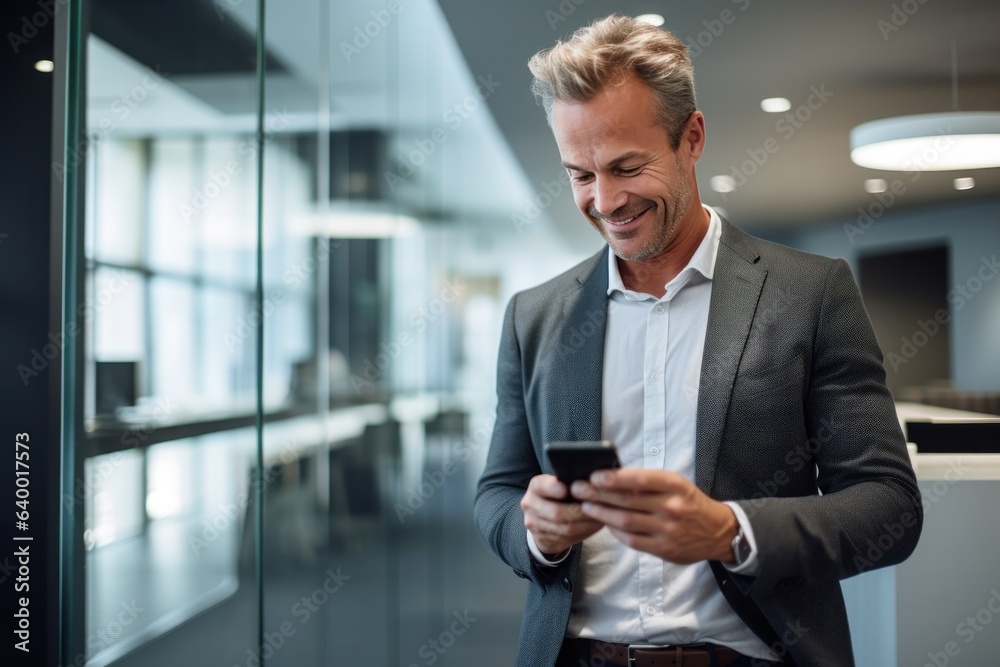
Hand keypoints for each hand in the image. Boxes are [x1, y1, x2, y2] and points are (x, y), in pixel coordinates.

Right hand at [521, 474, 603, 555]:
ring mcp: (534, 524)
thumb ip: (570, 482)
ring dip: (586, 524)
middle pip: (556, 512)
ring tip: (601, 518)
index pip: (541, 486)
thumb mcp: (559, 483)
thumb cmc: (558, 495)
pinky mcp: (541, 539)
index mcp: (536, 486)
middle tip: (599, 508)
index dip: (552, 488)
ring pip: (564, 528)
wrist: (543, 518)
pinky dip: (584, 532)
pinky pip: (566, 538)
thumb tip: (593, 484)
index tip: (565, 489)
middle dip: (581, 512)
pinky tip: (594, 526)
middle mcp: (530, 504)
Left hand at [572, 469, 737, 563]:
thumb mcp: (676, 484)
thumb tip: (611, 476)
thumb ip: (648, 481)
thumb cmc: (690, 502)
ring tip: (586, 506)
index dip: (614, 477)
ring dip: (602, 513)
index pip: (640, 479)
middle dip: (598, 494)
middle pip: (627, 501)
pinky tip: (605, 523)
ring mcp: (668, 531)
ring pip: (626, 521)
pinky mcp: (664, 550)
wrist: (717, 531)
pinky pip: (632, 540)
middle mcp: (673, 507)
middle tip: (578, 489)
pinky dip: (615, 531)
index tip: (594, 475)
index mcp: (675, 486)